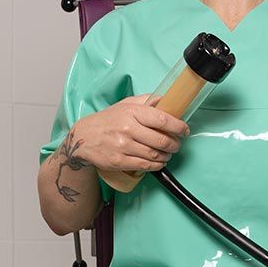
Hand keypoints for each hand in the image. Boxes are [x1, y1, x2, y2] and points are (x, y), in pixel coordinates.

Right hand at [73, 93, 189, 172]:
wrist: (83, 137)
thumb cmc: (107, 120)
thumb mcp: (125, 104)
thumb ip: (146, 101)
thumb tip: (166, 100)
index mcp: (132, 113)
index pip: (162, 119)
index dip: (178, 126)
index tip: (184, 130)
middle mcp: (128, 129)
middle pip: (161, 140)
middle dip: (174, 144)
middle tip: (177, 144)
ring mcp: (124, 146)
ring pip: (155, 155)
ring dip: (167, 156)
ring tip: (168, 153)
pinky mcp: (120, 161)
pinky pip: (145, 166)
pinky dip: (157, 165)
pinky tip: (159, 162)